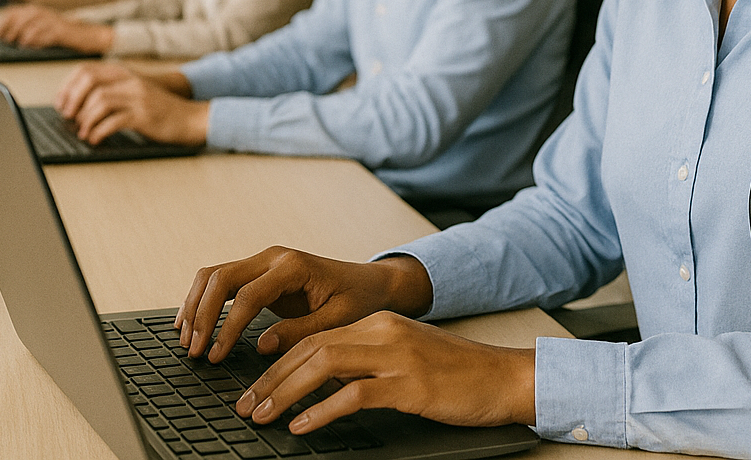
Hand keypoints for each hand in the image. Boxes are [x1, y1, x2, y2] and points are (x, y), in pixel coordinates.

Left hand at [0, 4, 112, 52]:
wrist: (88, 35)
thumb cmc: (63, 35)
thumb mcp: (43, 27)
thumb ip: (27, 28)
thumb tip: (6, 38)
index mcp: (36, 10)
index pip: (13, 12)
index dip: (3, 23)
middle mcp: (43, 13)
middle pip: (20, 17)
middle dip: (10, 29)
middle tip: (6, 41)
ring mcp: (53, 21)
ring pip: (31, 24)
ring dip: (21, 34)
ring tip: (17, 43)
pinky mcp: (61, 31)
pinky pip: (45, 33)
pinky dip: (36, 40)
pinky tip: (30, 46)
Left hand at [55, 62, 207, 144]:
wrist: (190, 118)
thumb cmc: (160, 110)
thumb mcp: (135, 93)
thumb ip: (112, 93)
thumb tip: (78, 106)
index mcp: (125, 74)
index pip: (86, 71)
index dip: (68, 87)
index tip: (61, 104)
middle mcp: (130, 81)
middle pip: (90, 83)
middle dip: (73, 101)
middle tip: (68, 117)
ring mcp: (138, 97)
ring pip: (100, 101)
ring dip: (85, 119)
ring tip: (82, 132)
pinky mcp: (144, 116)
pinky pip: (114, 121)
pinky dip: (98, 131)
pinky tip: (95, 139)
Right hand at [178, 247, 432, 362]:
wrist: (369, 283)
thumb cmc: (358, 301)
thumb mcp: (338, 321)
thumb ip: (301, 332)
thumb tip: (262, 346)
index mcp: (293, 266)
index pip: (247, 296)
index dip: (227, 328)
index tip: (216, 356)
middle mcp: (273, 257)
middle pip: (220, 278)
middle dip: (201, 315)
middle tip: (193, 351)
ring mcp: (264, 261)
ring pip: (214, 274)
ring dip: (195, 305)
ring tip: (186, 340)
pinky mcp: (259, 271)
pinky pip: (221, 280)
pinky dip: (203, 300)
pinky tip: (193, 324)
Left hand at [236, 312, 536, 432]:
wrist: (505, 377)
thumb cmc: (457, 374)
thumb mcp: (406, 358)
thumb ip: (368, 363)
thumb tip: (323, 385)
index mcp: (380, 324)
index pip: (315, 338)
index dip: (279, 364)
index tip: (255, 389)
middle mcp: (384, 332)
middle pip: (312, 349)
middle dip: (271, 379)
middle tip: (245, 405)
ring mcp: (397, 357)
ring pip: (324, 366)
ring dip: (286, 393)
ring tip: (263, 416)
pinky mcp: (410, 385)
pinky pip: (354, 395)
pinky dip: (322, 410)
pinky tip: (303, 426)